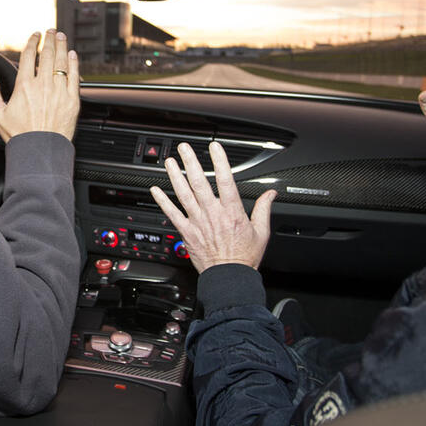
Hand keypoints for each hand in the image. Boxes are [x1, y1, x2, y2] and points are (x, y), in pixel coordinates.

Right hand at [0, 29, 79, 141]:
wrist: (40, 151)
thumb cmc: (19, 135)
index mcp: (25, 86)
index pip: (29, 56)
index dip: (33, 42)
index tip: (35, 36)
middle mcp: (43, 86)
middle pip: (48, 54)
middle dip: (49, 39)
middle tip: (50, 31)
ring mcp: (60, 92)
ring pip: (62, 62)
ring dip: (62, 46)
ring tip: (61, 37)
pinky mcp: (73, 100)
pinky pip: (75, 76)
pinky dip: (74, 63)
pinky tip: (72, 55)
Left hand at [149, 141, 275, 273]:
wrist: (229, 278)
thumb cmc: (244, 257)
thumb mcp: (261, 232)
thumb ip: (263, 209)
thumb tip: (271, 194)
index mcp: (232, 212)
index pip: (225, 180)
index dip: (219, 161)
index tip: (214, 147)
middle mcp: (212, 214)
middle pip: (199, 182)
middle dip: (191, 162)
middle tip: (184, 148)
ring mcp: (197, 222)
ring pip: (183, 194)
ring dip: (175, 176)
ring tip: (170, 161)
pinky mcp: (186, 232)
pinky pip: (172, 214)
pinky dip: (162, 201)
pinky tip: (155, 190)